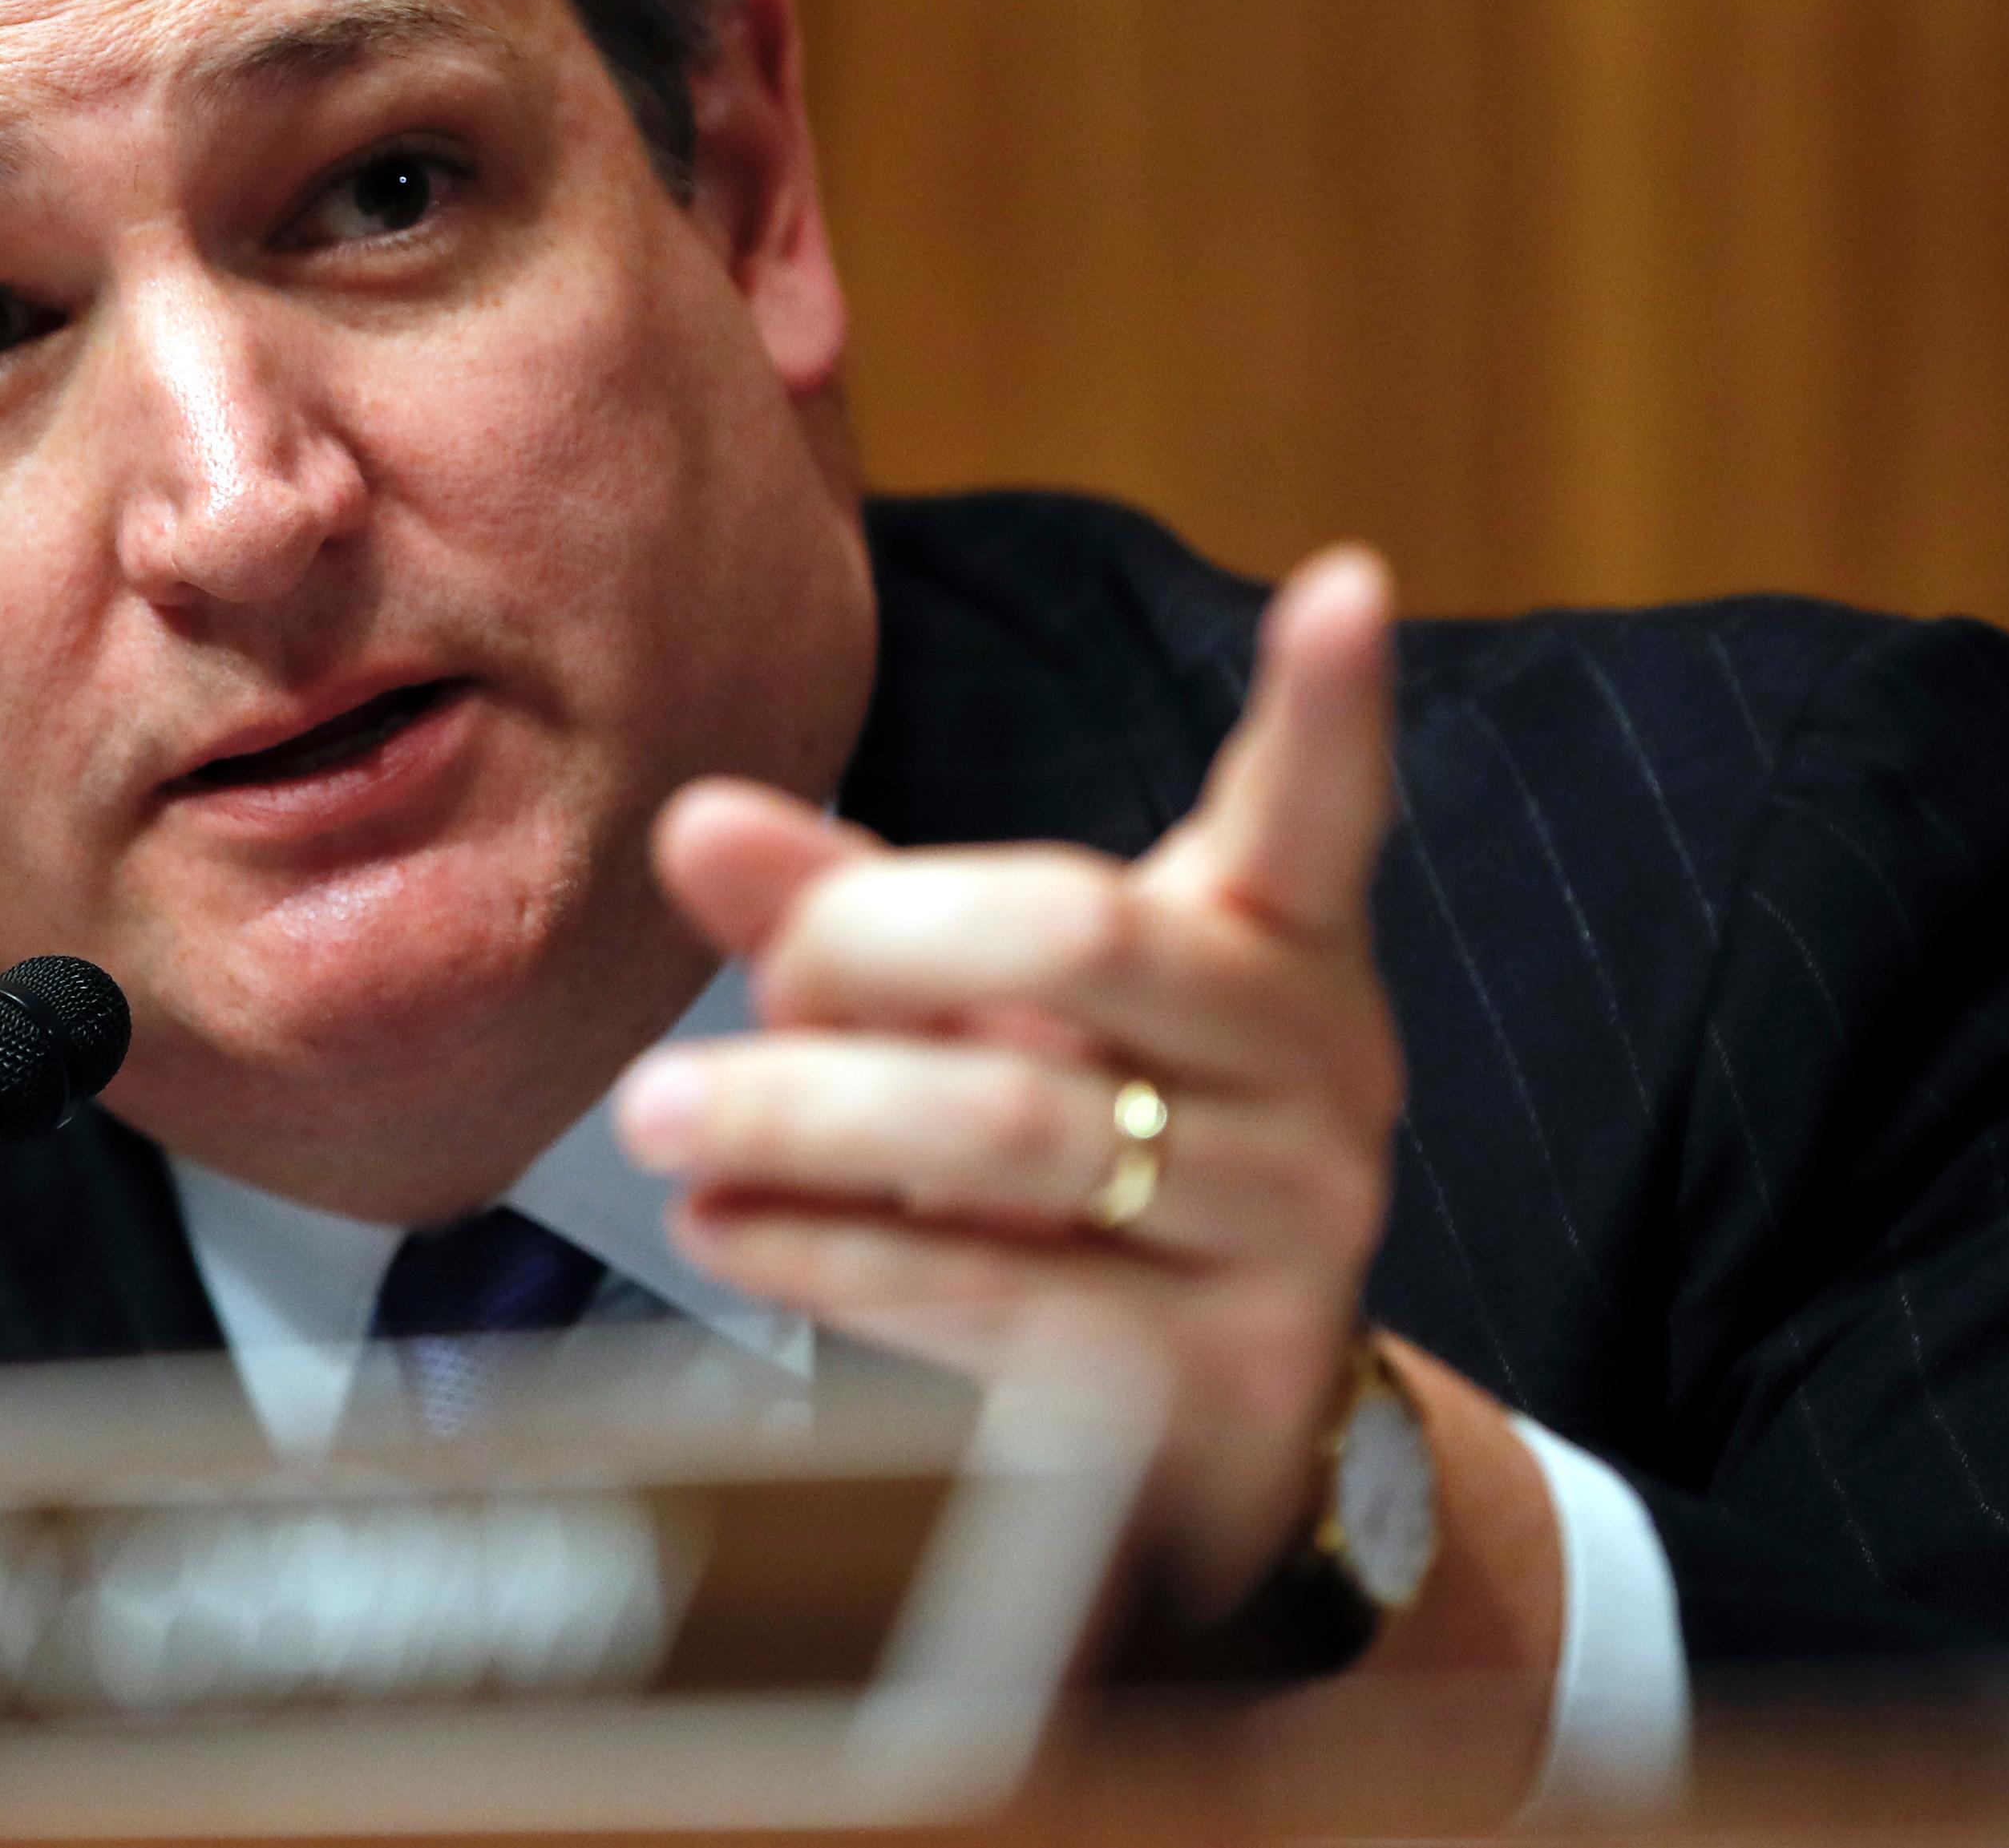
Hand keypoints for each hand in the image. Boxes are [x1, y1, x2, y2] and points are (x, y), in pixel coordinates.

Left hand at [616, 546, 1405, 1626]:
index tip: (1347, 587)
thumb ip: (848, 912)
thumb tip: (695, 825)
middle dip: (873, 945)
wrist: (1203, 1421)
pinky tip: (728, 1227)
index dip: (1333, 704)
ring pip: (1015, 1129)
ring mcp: (1287, 1227)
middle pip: (1081, 936)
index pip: (1317, 810)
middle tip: (754, 980)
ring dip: (802, 1115)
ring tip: (661, 1119)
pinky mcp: (1213, 1380)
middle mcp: (1315, 1068)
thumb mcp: (980, 1013)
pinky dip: (831, 1253)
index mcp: (1272, 943)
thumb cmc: (1078, 1154)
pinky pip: (1001, 1297)